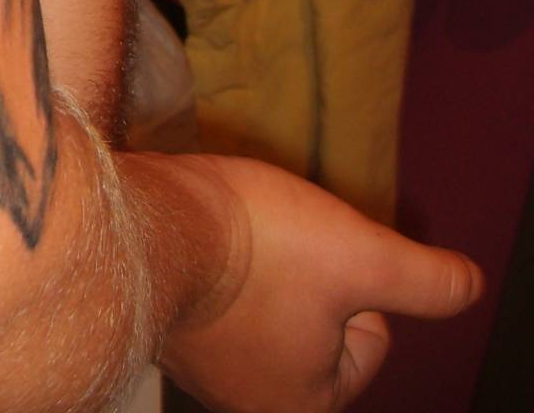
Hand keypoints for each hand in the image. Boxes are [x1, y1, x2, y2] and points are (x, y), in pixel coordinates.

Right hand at [157, 154, 482, 412]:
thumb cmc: (257, 250)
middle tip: (282, 245)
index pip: (370, 342)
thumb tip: (467, 285)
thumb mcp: (363, 257)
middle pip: (318, 323)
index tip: (314, 262)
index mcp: (302, 403)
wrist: (147, 220)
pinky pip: (217, 292)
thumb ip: (425, 281)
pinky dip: (220, 262)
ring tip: (241, 239)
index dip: (355, 285)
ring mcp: (198, 362)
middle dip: (310, 275)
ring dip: (264, 265)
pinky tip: (208, 239)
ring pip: (267, 302)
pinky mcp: (165, 323)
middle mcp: (245, 399)